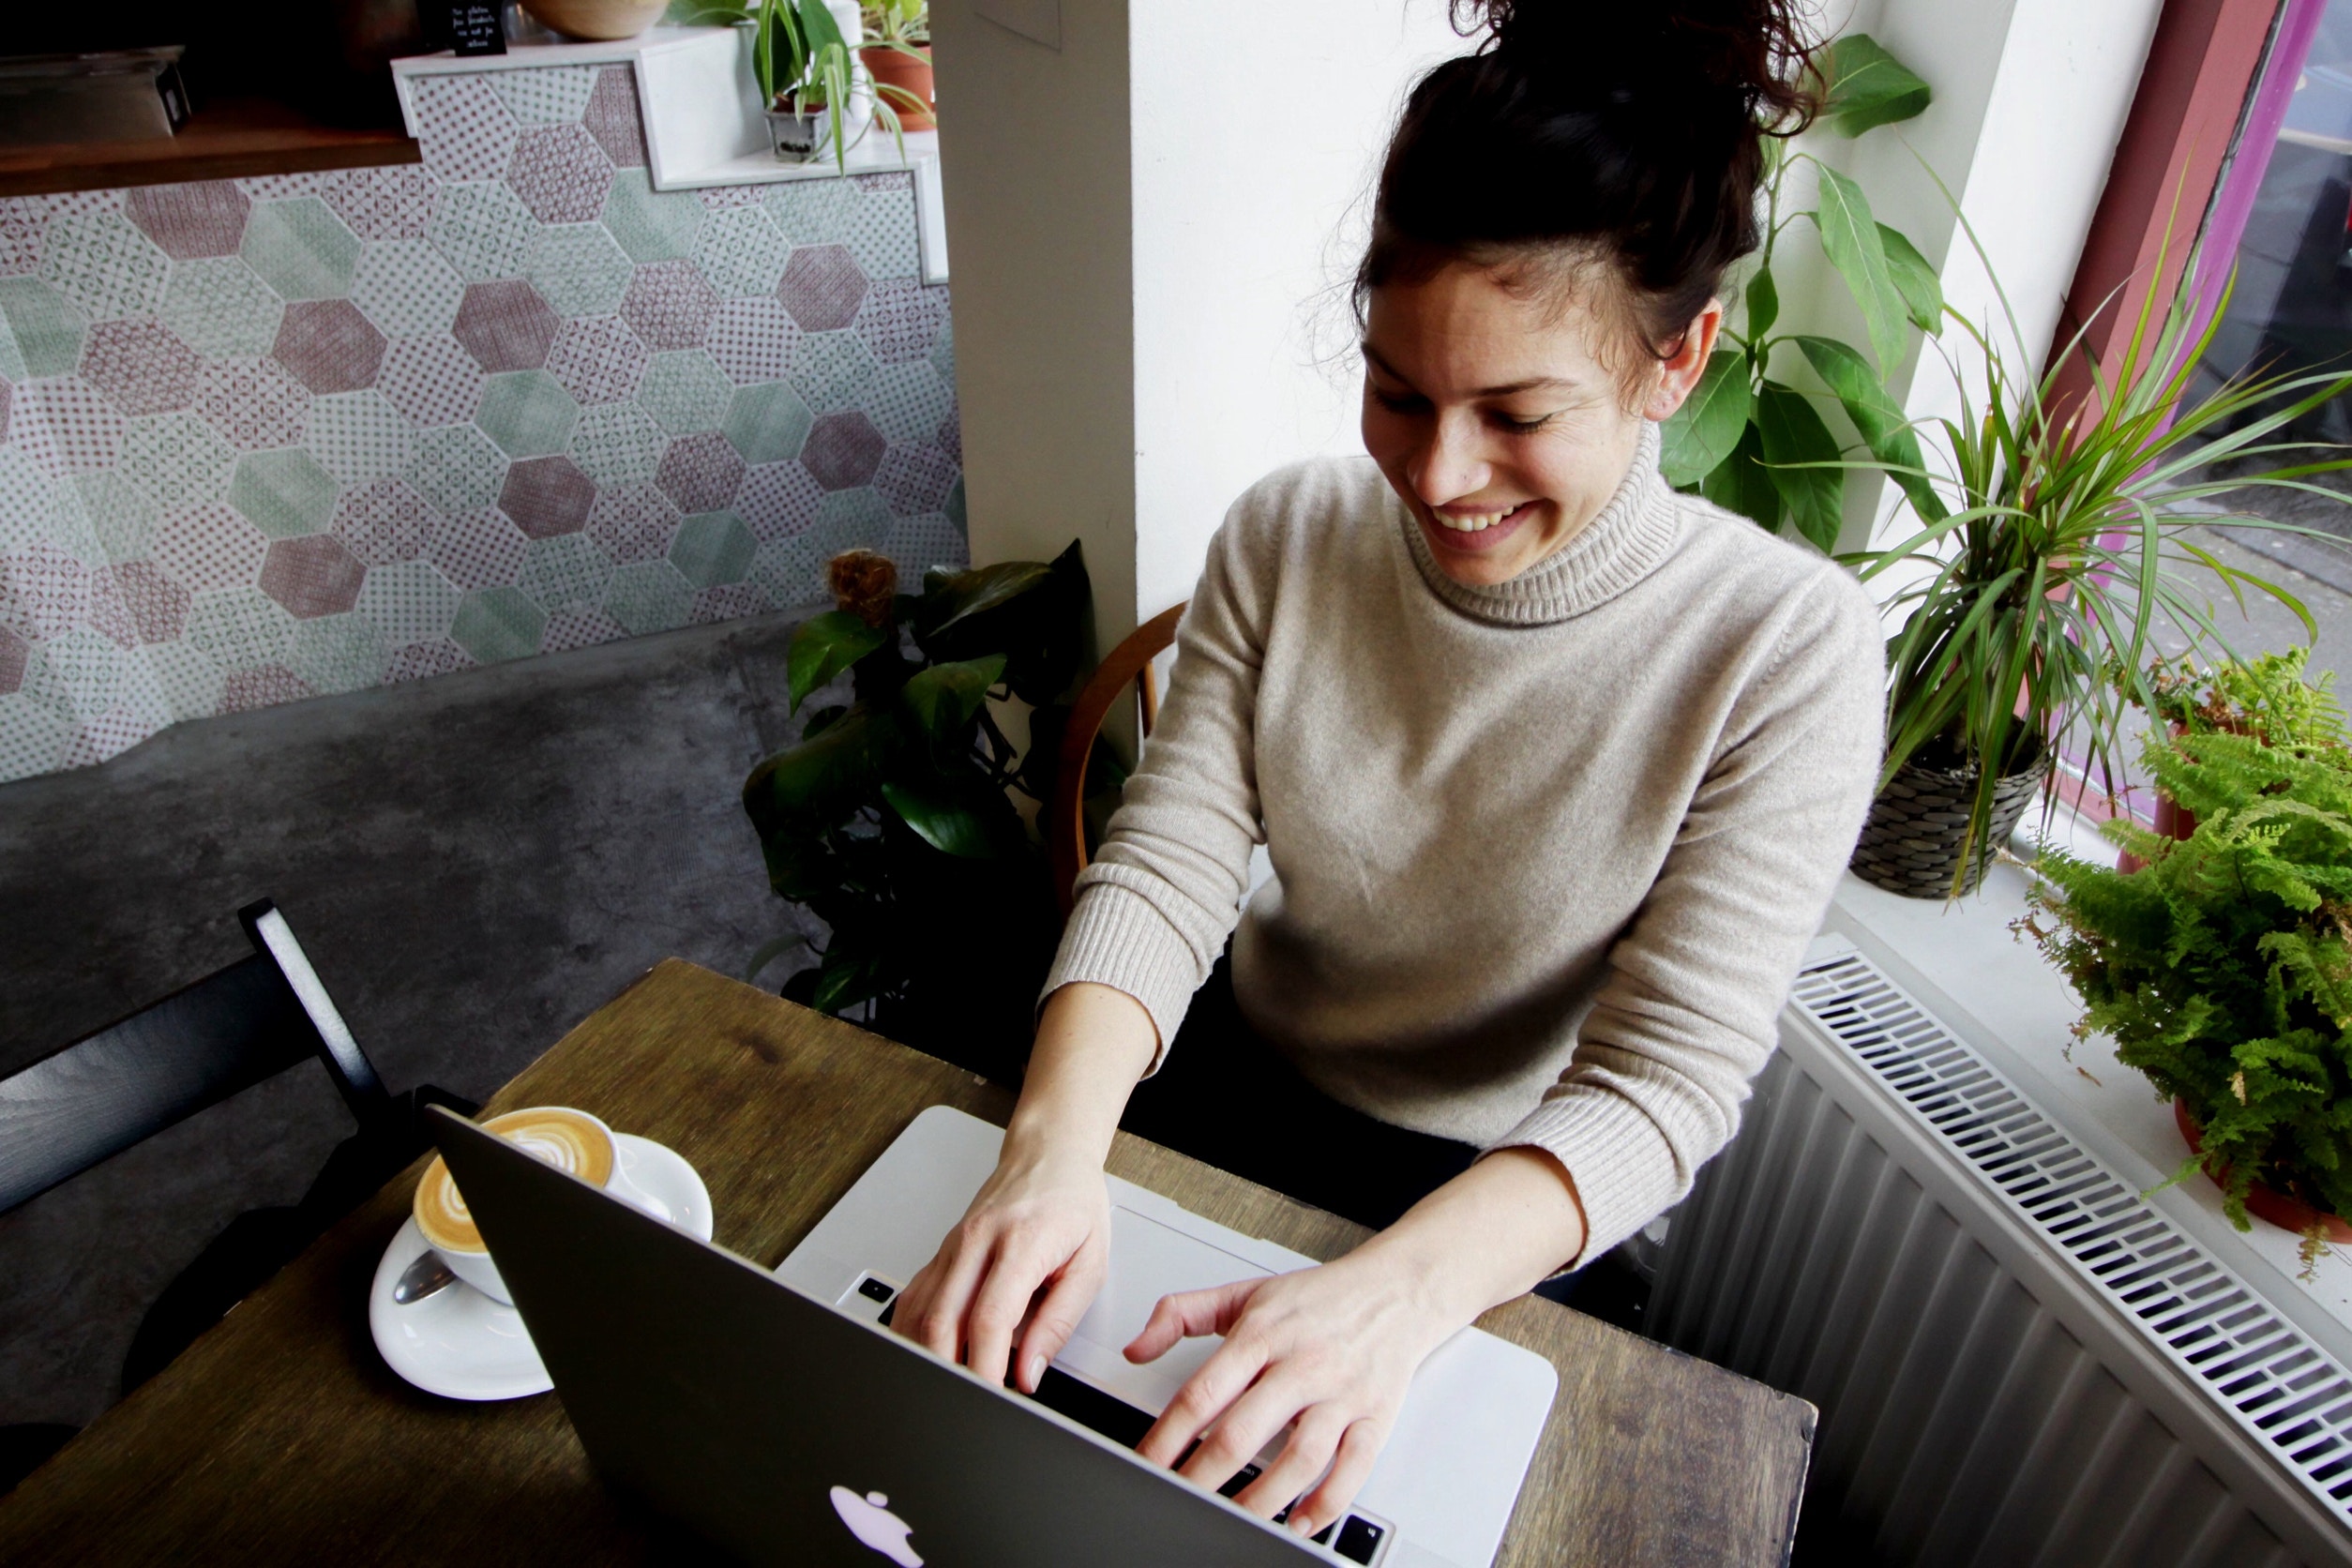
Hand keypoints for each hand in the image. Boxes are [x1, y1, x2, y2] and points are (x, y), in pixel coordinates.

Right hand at [890, 1138, 1111, 1392]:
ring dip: (924, 1356)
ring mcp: (953, 1245)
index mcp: (1022, 1241)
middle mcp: (978, 1241)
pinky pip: (915, 1298)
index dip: (985, 1366)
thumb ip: (1060, 1321)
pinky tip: (923, 1356)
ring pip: (919, 1312)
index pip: (991, 1317)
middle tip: (963, 1405)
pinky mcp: (942, 1252)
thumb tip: (1029, 1372)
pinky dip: (913, 1333)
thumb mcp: (1090, 1263)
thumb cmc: (1074, 1204)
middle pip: (942, 1319)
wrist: (1048, 1155)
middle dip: (947, 1371)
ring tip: (942, 1389)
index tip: (992, 1397)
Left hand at [1125, 1250, 1456, 1539]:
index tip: (1148, 1463)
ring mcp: (1340, 1394)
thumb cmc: (1320, 1298)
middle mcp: (1301, 1365)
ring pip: (1299, 1457)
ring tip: (1232, 1518)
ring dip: (1261, 1498)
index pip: (1204, 1391)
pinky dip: (1326, 1502)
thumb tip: (1135, 1347)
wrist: (1398, 1289)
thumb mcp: (1244, 1293)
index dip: (1169, 1434)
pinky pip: (1353, 1468)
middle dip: (1203, 1476)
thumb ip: (1181, 1313)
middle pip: (1243, 1431)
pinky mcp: (1375, 1417)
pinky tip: (1298, 1522)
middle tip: (1177, 1500)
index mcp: (1262, 1335)